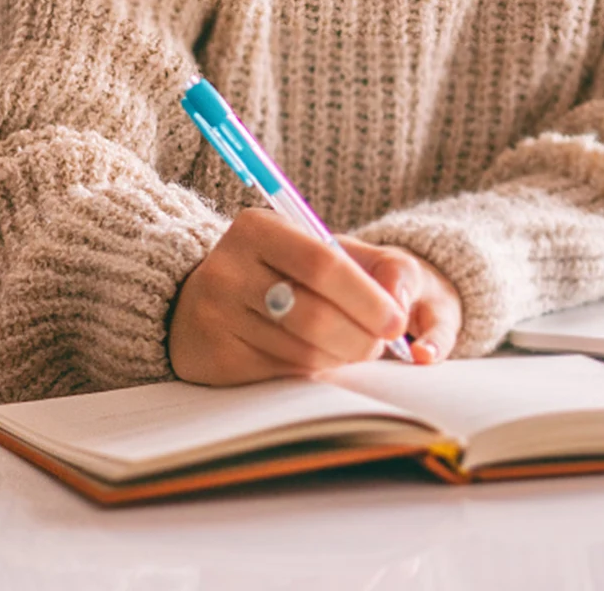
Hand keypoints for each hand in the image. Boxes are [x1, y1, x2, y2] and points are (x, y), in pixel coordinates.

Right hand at [167, 208, 455, 384]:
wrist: (200, 298)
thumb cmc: (281, 271)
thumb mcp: (320, 248)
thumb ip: (373, 266)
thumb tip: (403, 303)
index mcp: (258, 228)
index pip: (323, 264)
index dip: (367, 297)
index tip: (397, 321)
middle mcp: (229, 269)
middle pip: (313, 315)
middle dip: (360, 336)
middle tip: (380, 344)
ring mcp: (216, 316)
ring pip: (300, 351)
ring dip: (340, 357)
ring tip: (353, 348)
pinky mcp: (214, 358)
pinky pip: (280, 374)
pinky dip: (311, 371)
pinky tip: (318, 358)